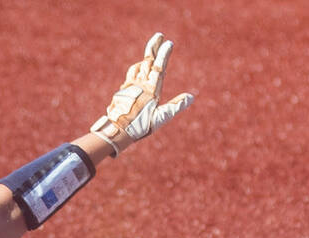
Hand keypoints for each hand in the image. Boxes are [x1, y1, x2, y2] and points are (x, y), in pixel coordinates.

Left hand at [91, 32, 194, 155]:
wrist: (116, 130)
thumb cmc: (140, 126)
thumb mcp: (160, 118)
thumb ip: (175, 106)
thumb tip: (191, 97)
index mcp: (151, 90)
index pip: (159, 67)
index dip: (163, 54)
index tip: (169, 43)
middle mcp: (140, 84)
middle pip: (147, 61)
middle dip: (153, 47)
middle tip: (159, 35)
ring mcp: (130, 86)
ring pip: (138, 67)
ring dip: (145, 59)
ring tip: (150, 54)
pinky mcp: (123, 91)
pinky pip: (131, 75)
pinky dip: (137, 69)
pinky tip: (138, 71)